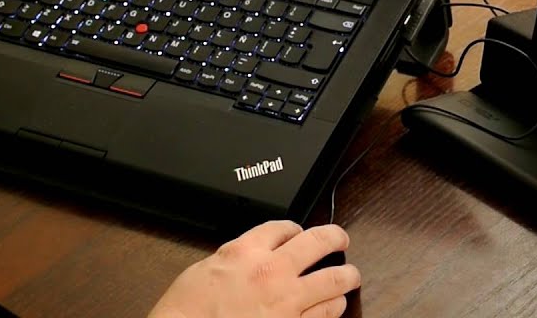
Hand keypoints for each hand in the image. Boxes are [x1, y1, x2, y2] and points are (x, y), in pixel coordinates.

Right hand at [149, 221, 359, 317]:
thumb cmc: (186, 311)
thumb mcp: (207, 269)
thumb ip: (236, 258)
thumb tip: (251, 255)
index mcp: (246, 252)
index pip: (283, 227)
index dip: (295, 227)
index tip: (299, 231)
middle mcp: (271, 271)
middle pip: (319, 242)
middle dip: (336, 238)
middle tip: (341, 240)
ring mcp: (286, 301)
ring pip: (333, 279)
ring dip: (346, 276)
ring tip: (350, 276)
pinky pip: (325, 314)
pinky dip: (333, 307)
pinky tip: (334, 305)